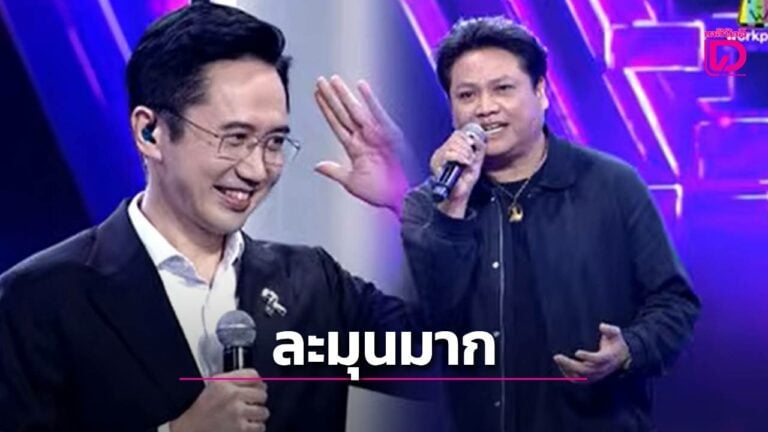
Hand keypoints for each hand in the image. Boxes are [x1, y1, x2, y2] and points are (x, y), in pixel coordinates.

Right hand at [170, 369, 268, 431]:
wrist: (190, 429)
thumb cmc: (201, 409)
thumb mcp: (213, 385)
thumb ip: (233, 379)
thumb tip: (256, 379)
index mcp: (224, 382)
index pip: (253, 375)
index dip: (258, 382)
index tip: (258, 387)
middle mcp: (232, 395)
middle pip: (262, 393)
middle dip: (259, 399)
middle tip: (252, 403)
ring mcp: (237, 413)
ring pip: (263, 411)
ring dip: (258, 415)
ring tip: (250, 416)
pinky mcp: (240, 429)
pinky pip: (260, 426)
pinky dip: (256, 427)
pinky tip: (247, 426)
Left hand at [314, 75, 407, 215]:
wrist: (403, 198)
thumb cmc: (383, 192)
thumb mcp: (352, 182)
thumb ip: (335, 171)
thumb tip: (318, 166)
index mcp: (355, 148)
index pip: (337, 124)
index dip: (326, 109)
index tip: (317, 95)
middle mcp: (364, 138)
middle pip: (343, 113)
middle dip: (332, 97)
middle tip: (320, 81)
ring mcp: (376, 135)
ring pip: (355, 111)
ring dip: (344, 95)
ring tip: (333, 80)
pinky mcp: (389, 135)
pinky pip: (377, 114)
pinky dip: (370, 100)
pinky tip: (361, 87)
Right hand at [430, 129, 486, 217]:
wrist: (458, 195)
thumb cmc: (465, 180)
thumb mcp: (476, 161)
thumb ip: (478, 148)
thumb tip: (477, 137)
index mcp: (450, 149)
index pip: (457, 134)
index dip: (467, 137)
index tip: (473, 145)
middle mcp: (442, 152)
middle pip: (455, 137)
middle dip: (467, 147)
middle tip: (471, 158)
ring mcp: (438, 157)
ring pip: (452, 144)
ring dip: (464, 152)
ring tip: (468, 162)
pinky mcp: (436, 164)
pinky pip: (448, 154)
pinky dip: (460, 157)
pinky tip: (465, 163)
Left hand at [553, 323, 630, 382]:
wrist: (620, 358)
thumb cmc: (615, 343)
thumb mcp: (616, 334)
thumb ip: (610, 330)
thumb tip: (602, 326)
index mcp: (608, 358)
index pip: (597, 360)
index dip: (588, 357)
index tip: (577, 352)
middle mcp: (602, 369)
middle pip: (585, 370)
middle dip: (570, 364)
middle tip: (557, 356)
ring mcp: (596, 375)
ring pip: (580, 376)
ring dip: (567, 369)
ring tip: (557, 359)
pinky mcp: (591, 378)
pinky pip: (578, 380)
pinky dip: (569, 375)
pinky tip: (561, 366)